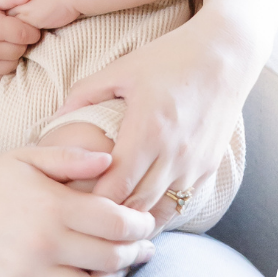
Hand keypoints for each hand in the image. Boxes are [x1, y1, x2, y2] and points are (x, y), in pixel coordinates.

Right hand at [0, 0, 41, 82]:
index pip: (25, 34)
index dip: (31, 30)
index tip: (25, 26)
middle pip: (20, 50)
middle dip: (20, 42)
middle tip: (10, 33)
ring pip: (13, 64)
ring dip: (12, 55)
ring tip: (1, 43)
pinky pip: (1, 75)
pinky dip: (1, 66)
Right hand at [0, 146, 157, 276]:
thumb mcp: (25, 159)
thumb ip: (70, 158)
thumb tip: (111, 160)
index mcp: (53, 206)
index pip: (118, 223)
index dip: (140, 225)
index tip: (145, 223)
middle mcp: (45, 244)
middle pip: (112, 259)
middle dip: (134, 253)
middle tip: (140, 248)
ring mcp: (29, 276)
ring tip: (112, 269)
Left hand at [47, 8, 255, 225]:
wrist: (225, 56)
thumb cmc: (169, 58)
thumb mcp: (121, 70)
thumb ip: (84, 94)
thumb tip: (52, 117)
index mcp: (147, 130)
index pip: (116, 185)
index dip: (93, 199)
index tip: (72, 201)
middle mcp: (174, 153)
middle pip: (136, 204)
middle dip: (111, 214)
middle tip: (85, 218)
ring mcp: (195, 164)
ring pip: (161, 210)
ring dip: (136, 217)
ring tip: (111, 220)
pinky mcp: (210, 167)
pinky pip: (182, 202)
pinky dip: (161, 209)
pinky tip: (142, 209)